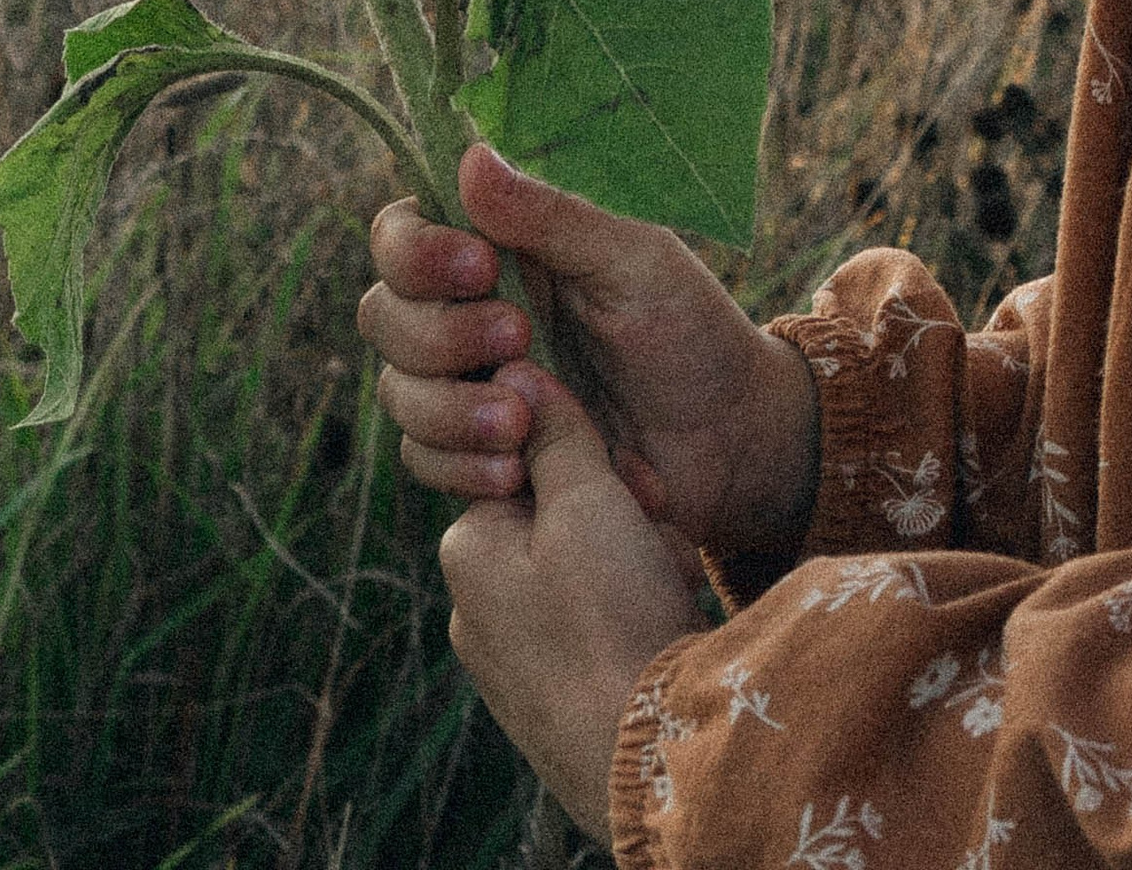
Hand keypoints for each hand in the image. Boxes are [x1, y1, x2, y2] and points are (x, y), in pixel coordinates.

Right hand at [360, 141, 820, 573]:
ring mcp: (470, 385)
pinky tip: (517, 469)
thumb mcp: (630, 260)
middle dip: (440, 335)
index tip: (479, 266)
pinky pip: (422, 460)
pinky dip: (460, 465)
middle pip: (386, 315)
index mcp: (498, 247)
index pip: (403, 234)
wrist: (725, 438)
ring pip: (398, 392)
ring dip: (449, 409)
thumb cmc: (686, 327)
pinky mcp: (479, 453)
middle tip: (520, 342)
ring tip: (522, 423)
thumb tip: (471, 156)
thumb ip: (549, 217)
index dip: (416, 251)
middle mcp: (468, 311)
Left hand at [437, 361, 702, 825]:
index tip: (633, 478)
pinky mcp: (542, 703)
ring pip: (579, 573)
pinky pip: (588, 630)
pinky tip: (659, 629)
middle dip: (617, 514)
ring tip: (665, 586)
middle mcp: (470, 606)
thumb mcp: (589, 502)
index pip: (523, 461)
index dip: (590, 459)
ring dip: (630, 564)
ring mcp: (504, 663)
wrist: (648, 760)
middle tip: (660, 530)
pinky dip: (627, 618)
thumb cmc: (614, 619)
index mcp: (466, 547)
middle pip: (555, 517)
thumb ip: (553, 434)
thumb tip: (510, 371)